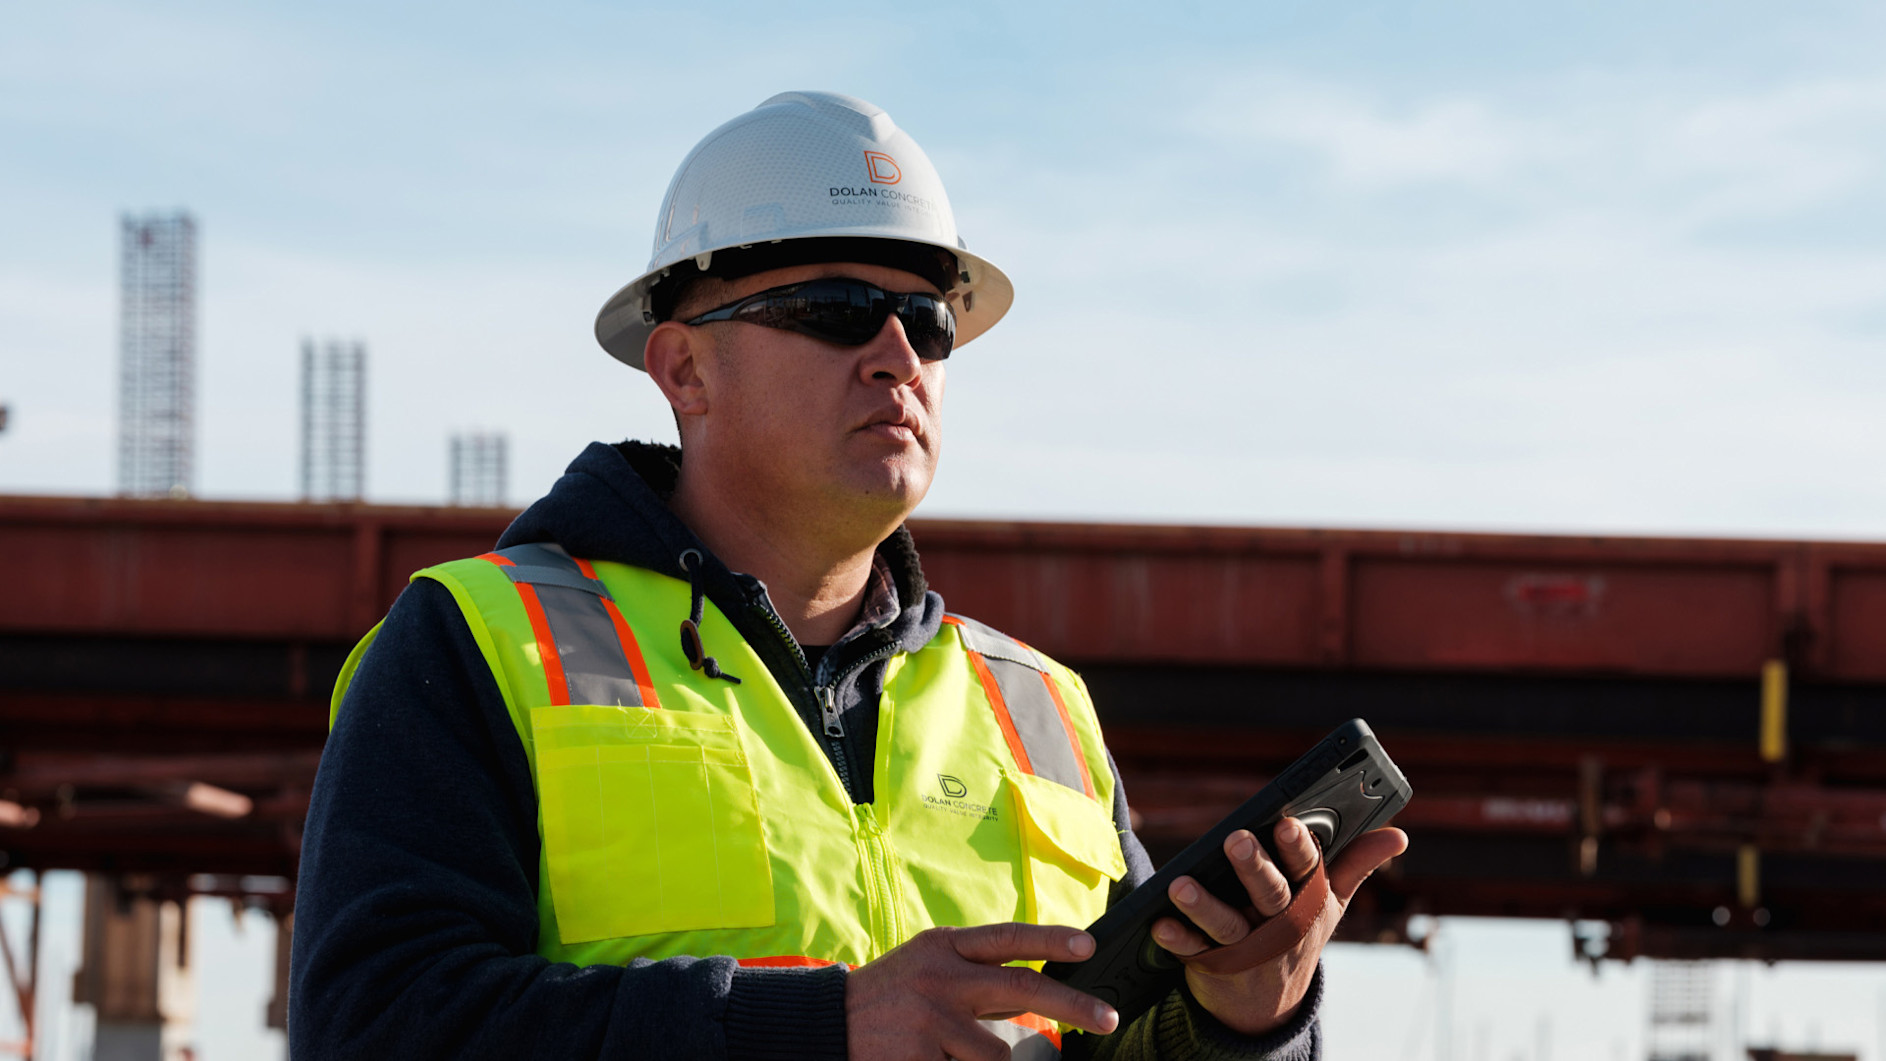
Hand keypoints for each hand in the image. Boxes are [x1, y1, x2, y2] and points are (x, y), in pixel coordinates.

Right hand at [846, 922, 1118, 1060]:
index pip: (1008, 937)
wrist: (827, 1023)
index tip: (1090, 944)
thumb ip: (978, 975)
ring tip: (960, 1054)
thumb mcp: (929, 967)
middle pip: (1021, 987)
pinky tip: (933, 1060)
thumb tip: (1038, 988)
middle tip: (1107, 1018)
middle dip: (1072, 1004)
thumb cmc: (890, 996)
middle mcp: (940, 977)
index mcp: (945, 947)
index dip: (1051, 939)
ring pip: (997, 1053)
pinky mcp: (918, 1058)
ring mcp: (930, 1020)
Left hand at [1151, 819, 1408, 1035]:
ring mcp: (1245, 946)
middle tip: (1236, 839)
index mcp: (1307, 901)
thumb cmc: (1297, 933)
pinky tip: (1160, 923)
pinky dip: (1178, 939)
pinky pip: (1194, 950)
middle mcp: (1278, 924)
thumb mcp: (1329, 904)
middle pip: (1268, 894)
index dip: (1298, 846)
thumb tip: (1398, 835)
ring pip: (1226, 924)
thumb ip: (1356, 865)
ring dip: (1204, 905)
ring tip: (1181, 884)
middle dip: (1254, 867)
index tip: (1287, 822)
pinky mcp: (1212, 963)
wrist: (1267, 1003)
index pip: (1307, 870)